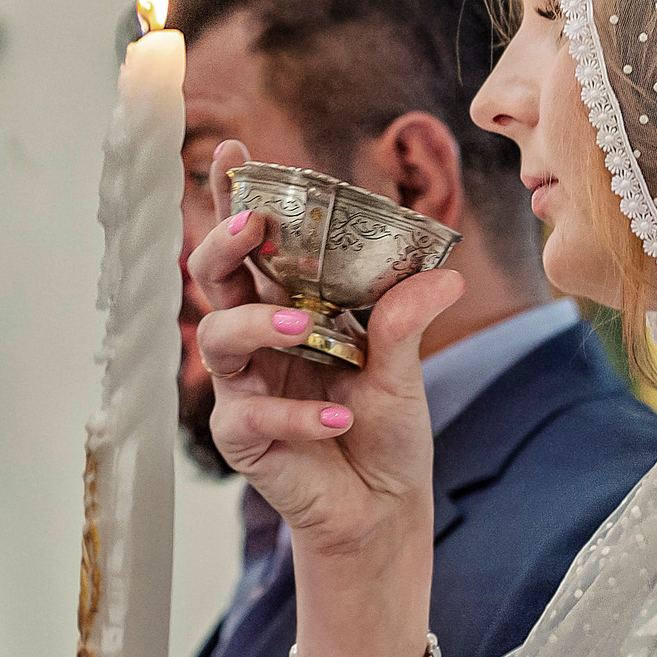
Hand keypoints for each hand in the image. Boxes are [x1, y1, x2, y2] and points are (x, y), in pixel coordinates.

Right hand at [187, 140, 463, 559]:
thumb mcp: (405, 369)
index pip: (252, 243)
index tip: (231, 149)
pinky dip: (297, 414)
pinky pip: (251, 414)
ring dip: (261, 323)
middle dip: (226, 242)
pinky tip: (338, 416)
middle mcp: (257, 338)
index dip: (233, 196)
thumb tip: (444, 274)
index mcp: (288, 304)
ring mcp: (243, 386)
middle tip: (256, 225)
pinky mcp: (243, 438)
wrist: (383, 507)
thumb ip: (407, 321)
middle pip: (212, 275)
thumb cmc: (384, 428)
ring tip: (308, 329)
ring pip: (218, 337)